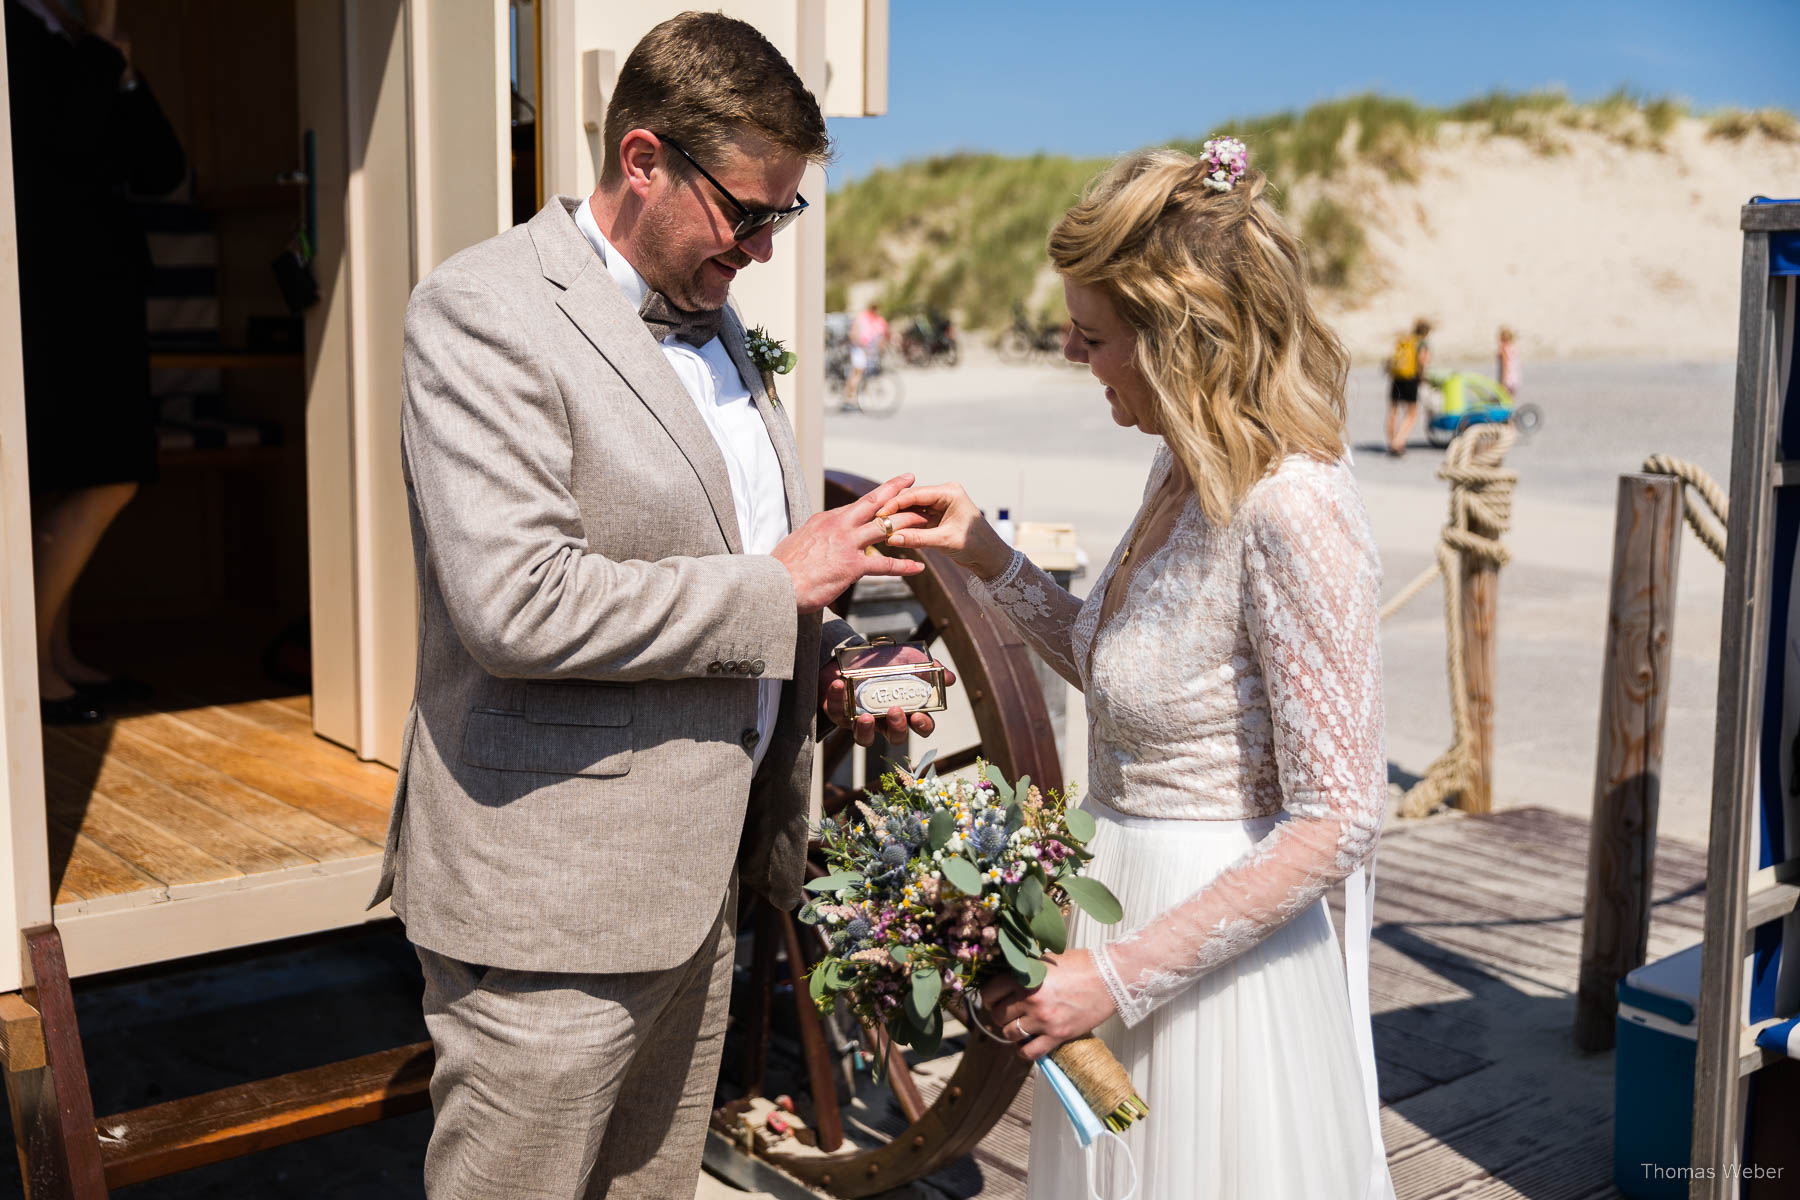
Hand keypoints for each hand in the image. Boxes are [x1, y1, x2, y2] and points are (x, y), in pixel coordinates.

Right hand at [772, 474, 926, 614]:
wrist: (774, 585)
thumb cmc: (782, 570)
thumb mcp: (799, 543)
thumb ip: (815, 538)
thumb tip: (819, 541)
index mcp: (825, 520)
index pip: (857, 505)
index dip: (877, 495)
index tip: (890, 486)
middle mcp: (838, 526)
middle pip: (873, 504)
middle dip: (895, 491)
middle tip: (912, 481)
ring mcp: (846, 544)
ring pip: (884, 528)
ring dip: (907, 523)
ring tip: (927, 520)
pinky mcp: (851, 566)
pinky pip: (885, 564)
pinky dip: (904, 566)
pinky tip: (919, 567)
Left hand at [818, 661, 956, 745]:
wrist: (852, 656)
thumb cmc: (884, 664)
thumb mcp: (908, 661)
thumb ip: (929, 669)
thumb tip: (950, 677)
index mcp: (906, 710)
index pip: (920, 727)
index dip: (923, 726)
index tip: (919, 716)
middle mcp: (885, 721)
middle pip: (896, 737)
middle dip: (897, 728)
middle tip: (894, 711)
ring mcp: (861, 721)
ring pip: (864, 739)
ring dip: (866, 731)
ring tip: (865, 716)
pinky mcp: (838, 714)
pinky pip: (836, 713)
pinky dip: (836, 698)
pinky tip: (838, 683)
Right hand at [877, 482, 1012, 579]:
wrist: (990, 557)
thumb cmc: (975, 545)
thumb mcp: (944, 541)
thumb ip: (916, 539)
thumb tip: (890, 539)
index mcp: (950, 492)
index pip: (916, 494)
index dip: (896, 503)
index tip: (880, 514)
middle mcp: (944, 494)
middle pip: (912, 499)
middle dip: (895, 510)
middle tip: (876, 522)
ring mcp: (940, 505)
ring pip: (912, 509)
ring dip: (899, 518)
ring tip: (881, 528)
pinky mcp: (937, 516)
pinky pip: (917, 518)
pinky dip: (906, 525)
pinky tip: (892, 532)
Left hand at [981, 948, 1118, 1060]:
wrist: (1110, 978)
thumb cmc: (1081, 965)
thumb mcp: (1046, 959)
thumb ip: (1025, 970)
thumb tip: (1006, 978)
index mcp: (1025, 977)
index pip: (990, 992)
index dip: (989, 996)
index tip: (995, 998)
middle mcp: (1031, 999)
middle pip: (997, 1015)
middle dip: (999, 1014)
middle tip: (1008, 1012)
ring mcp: (1043, 1020)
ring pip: (1009, 1034)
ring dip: (1011, 1031)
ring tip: (1019, 1026)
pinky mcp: (1057, 1035)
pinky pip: (1029, 1052)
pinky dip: (1023, 1051)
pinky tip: (1027, 1044)